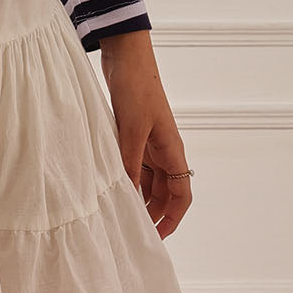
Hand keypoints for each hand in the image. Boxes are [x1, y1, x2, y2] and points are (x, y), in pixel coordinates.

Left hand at [99, 30, 192, 238]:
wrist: (125, 55)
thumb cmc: (135, 88)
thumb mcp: (131, 130)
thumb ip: (130, 164)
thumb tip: (129, 197)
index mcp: (172, 149)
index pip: (182, 194)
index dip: (173, 218)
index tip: (158, 237)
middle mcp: (163, 148)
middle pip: (164, 191)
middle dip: (152, 212)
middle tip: (131, 230)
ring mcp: (148, 140)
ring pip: (148, 178)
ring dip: (138, 194)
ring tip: (119, 212)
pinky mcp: (132, 131)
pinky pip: (134, 162)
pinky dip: (126, 176)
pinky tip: (110, 184)